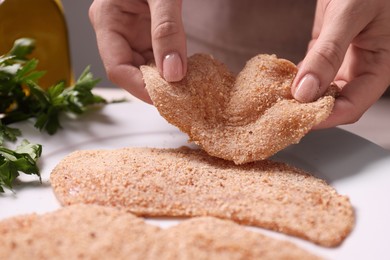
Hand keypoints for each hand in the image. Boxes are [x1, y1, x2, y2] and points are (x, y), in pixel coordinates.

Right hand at [89, 0, 186, 102]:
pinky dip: (173, 67)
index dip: (141, 88)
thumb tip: (173, 73)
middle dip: (156, 87)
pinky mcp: (150, 32)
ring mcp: (134, 32)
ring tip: (189, 88)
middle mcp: (117, 30)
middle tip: (183, 97)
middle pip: (132, 72)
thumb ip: (167, 30)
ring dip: (167, 80)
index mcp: (106, 18)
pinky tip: (189, 73)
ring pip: (147, 67)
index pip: (118, 68)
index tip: (166, 98)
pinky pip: (159, 57)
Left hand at [291, 0, 389, 127]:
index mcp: (380, 66)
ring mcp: (342, 60)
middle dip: (309, 110)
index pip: (353, 106)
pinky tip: (279, 81)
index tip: (298, 121)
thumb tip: (305, 91)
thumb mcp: (351, 14)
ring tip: (275, 101)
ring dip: (299, 96)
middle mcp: (361, 68)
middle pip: (335, 102)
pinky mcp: (326, 50)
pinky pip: (310, 71)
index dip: (326, 117)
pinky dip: (295, 77)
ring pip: (320, 89)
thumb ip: (328, 53)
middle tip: (280, 114)